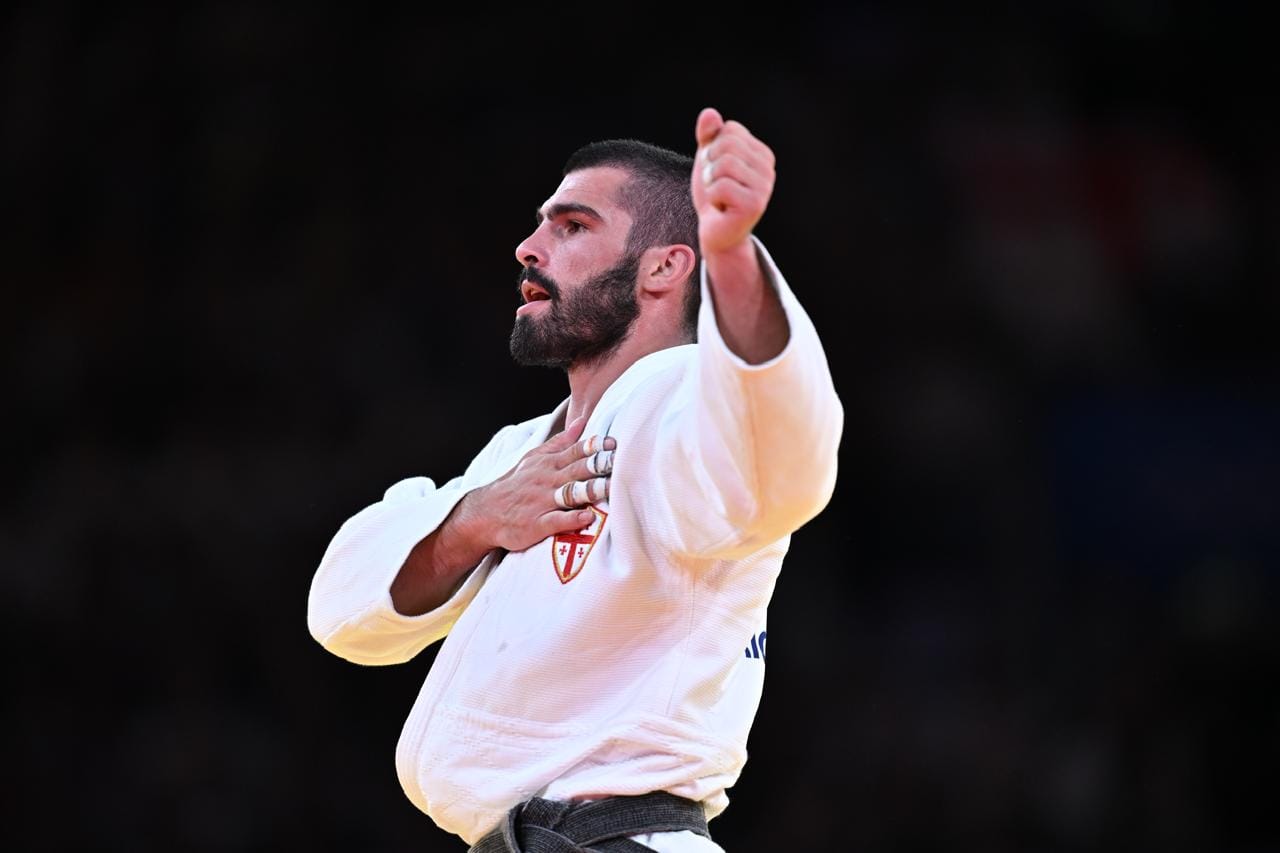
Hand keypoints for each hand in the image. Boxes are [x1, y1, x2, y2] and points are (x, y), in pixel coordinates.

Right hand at [469, 415, 614, 552]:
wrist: (485, 513)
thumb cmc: (515, 485)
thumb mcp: (534, 458)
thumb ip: (560, 442)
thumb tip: (581, 422)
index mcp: (548, 464)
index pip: (575, 452)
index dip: (594, 447)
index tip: (613, 443)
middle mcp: (547, 481)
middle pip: (577, 470)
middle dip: (599, 465)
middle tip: (619, 461)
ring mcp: (542, 502)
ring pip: (570, 494)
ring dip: (591, 490)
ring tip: (611, 487)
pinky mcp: (537, 524)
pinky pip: (556, 520)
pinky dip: (572, 519)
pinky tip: (587, 517)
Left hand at [692, 107, 776, 254]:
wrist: (716, 231)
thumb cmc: (714, 194)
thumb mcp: (708, 159)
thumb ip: (709, 136)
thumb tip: (709, 114)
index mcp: (762, 154)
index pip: (731, 129)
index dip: (714, 148)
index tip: (719, 171)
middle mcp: (769, 169)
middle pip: (727, 144)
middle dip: (710, 164)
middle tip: (716, 184)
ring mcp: (764, 188)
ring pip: (723, 164)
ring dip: (710, 182)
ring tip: (719, 196)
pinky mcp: (754, 206)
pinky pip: (720, 186)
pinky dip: (712, 197)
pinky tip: (721, 208)